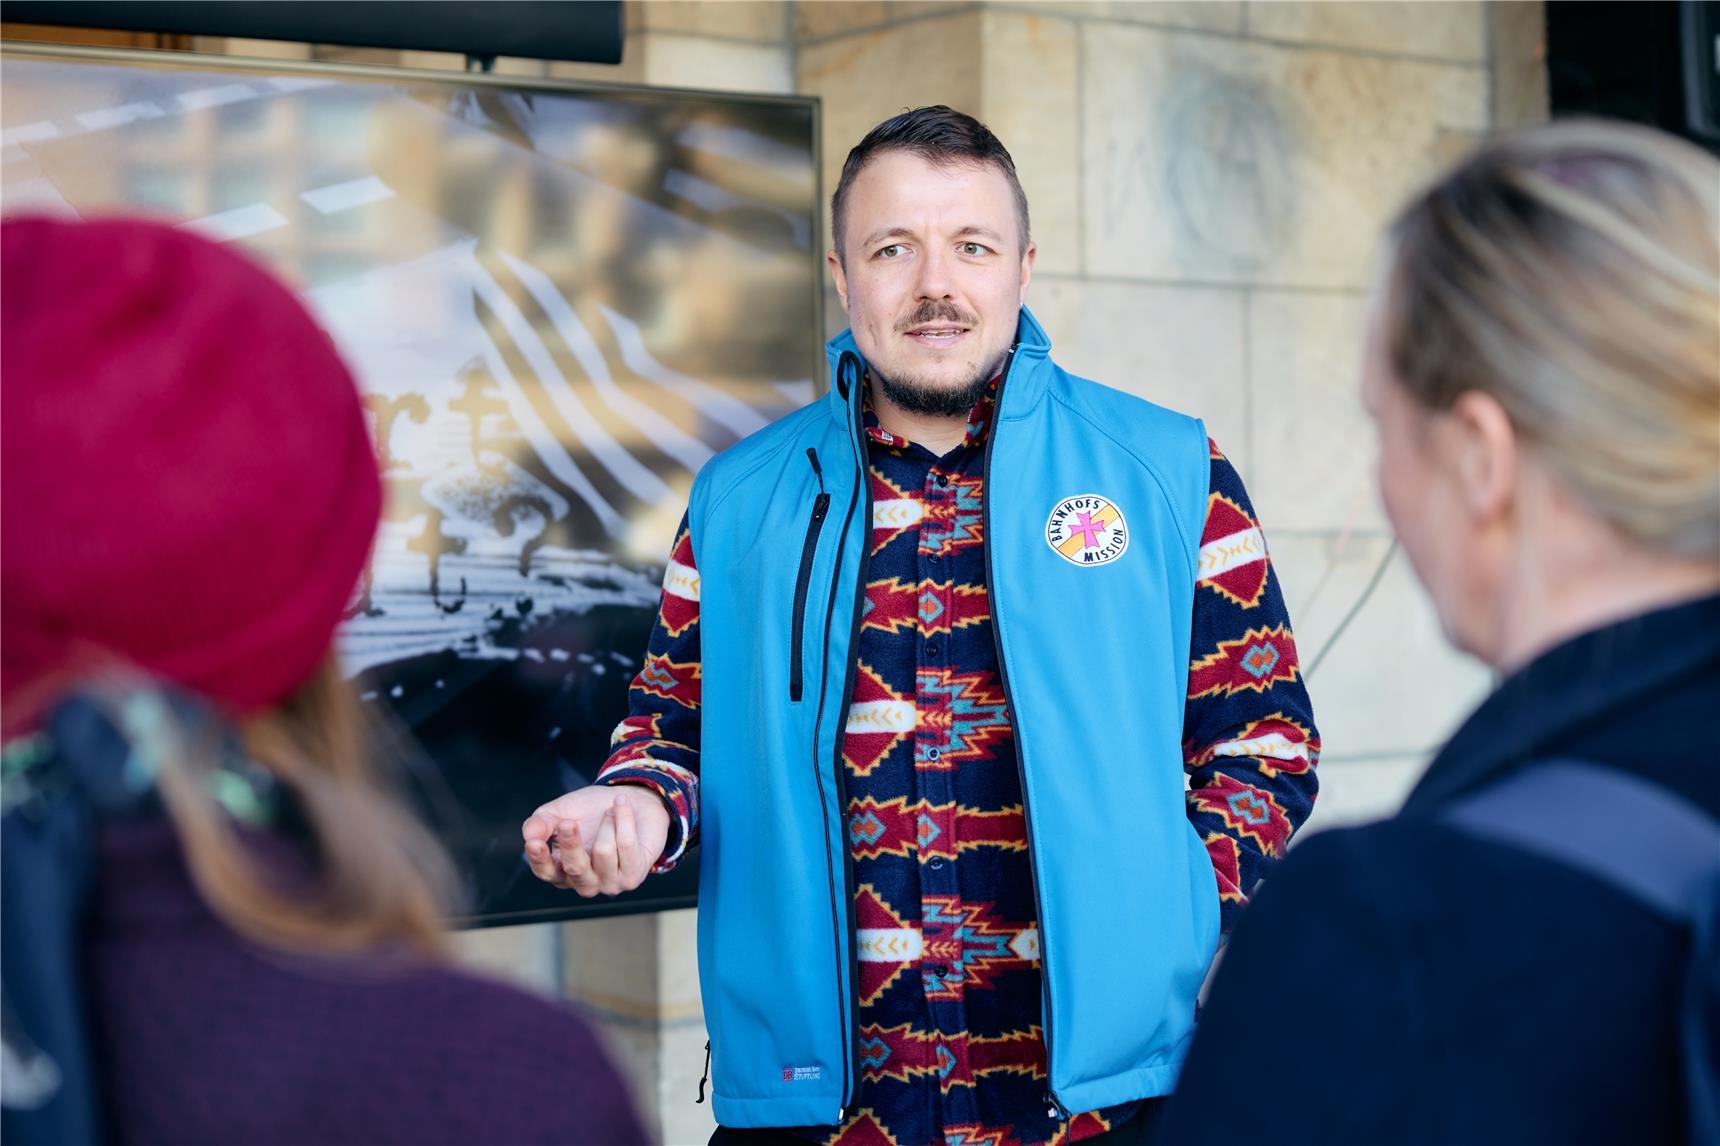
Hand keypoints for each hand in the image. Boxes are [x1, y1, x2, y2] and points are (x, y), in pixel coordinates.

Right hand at [521, 785, 670, 895]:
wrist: (632, 802)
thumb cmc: (591, 811)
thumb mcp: (560, 812)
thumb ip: (541, 823)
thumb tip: (529, 835)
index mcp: (560, 870)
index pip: (545, 872)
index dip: (539, 859)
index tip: (535, 842)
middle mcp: (584, 883)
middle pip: (574, 867)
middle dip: (570, 841)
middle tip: (569, 820)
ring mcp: (609, 883)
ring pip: (603, 851)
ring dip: (606, 821)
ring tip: (609, 811)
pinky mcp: (633, 877)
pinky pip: (627, 844)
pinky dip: (623, 816)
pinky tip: (621, 805)